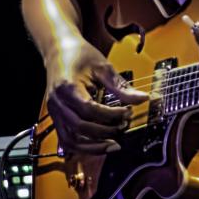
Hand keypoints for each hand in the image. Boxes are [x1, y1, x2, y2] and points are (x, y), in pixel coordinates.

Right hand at [45, 38, 148, 154]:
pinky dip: (82, 148)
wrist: (58, 50)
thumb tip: (143, 99)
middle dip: (104, 133)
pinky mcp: (56, 118)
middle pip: (80, 128)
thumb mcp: (103, 66)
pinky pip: (66, 140)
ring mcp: (54, 112)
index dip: (111, 115)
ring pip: (70, 140)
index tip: (128, 112)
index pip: (90, 109)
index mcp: (67, 87)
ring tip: (113, 146)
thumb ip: (121, 86)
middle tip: (123, 128)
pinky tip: (98, 147)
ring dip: (93, 147)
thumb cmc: (80, 55)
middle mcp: (57, 103)